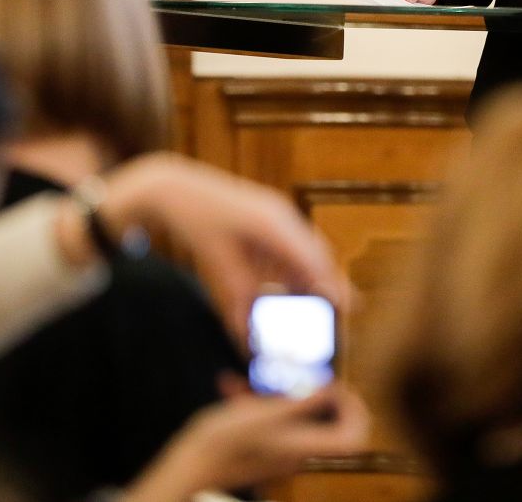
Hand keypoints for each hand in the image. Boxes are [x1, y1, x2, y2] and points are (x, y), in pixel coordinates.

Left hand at [92, 153, 349, 342]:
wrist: (174, 187)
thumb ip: (240, 298)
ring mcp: (277, 212)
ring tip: (322, 301)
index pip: (312, 258)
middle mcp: (281, 214)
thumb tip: (251, 334)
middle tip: (346, 307)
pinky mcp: (269, 214)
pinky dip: (296, 265)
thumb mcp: (218, 264)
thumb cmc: (195, 222)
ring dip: (313, 274)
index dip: (331, 283)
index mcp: (272, 223)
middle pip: (316, 252)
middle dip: (330, 280)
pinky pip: (291, 242)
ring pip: (306, 248)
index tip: (346, 305)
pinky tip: (292, 284)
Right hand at [126, 385, 369, 499]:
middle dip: (320, 396)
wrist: (188, 467)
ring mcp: (278, 451)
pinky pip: (271, 421)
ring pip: (296, 420)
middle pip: (328, 426)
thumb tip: (333, 389)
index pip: (352, 438)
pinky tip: (232, 386)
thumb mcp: (265, 413)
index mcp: (304, 448)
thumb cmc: (225, 442)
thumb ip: (302, 401)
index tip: (338, 386)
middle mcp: (296, 453)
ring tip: (258, 375)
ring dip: (283, 395)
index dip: (354, 410)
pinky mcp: (260, 447)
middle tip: (308, 376)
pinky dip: (260, 402)